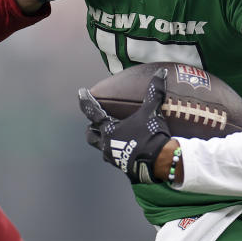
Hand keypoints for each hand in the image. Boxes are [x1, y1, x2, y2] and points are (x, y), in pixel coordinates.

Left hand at [78, 68, 171, 183]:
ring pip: (101, 148)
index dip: (85, 100)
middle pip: (90, 135)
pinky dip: (117, 152)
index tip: (81, 92)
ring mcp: (113, 157)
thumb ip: (154, 92)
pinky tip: (125, 149)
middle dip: (91, 127)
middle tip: (95, 122)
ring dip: (104, 141)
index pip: (92, 112)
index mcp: (109, 129)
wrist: (160, 163)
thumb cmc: (151, 135)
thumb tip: (161, 73)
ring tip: (111, 136)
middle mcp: (107, 144)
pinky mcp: (122, 167)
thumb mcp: (152, 112)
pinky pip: (114, 159)